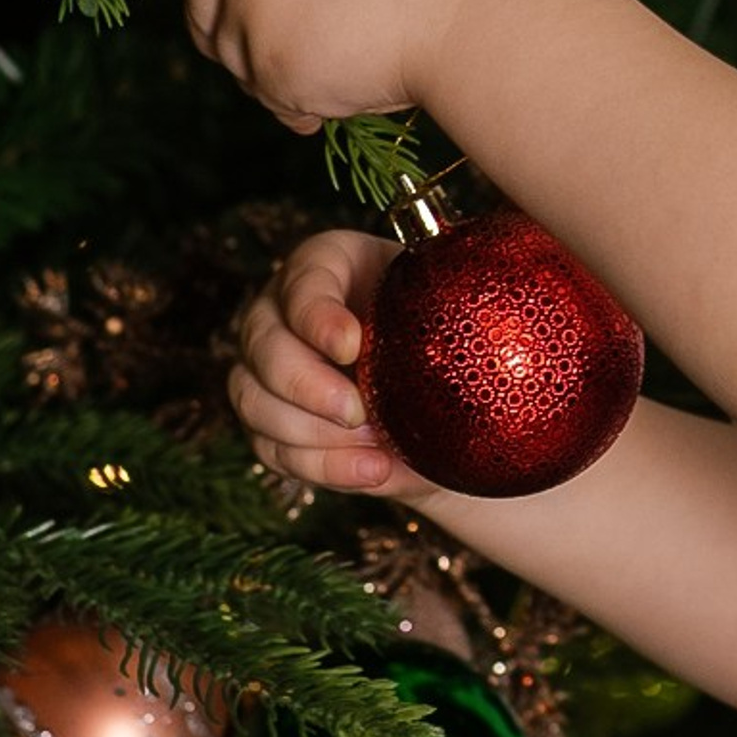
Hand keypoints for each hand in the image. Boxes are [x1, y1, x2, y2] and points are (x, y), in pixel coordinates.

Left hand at [129, 0, 524, 132]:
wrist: (483, 12)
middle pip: (199, 5)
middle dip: (239, 24)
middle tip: (319, 20)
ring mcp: (252, 9)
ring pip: (234, 61)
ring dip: (278, 67)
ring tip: (356, 41)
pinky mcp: (271, 68)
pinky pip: (270, 99)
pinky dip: (306, 102)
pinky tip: (359, 77)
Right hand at [227, 227, 440, 501]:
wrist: (444, 385)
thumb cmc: (446, 326)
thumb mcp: (452, 299)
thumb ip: (457, 293)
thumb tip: (481, 298)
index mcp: (324, 265)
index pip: (303, 283)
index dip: (317, 317)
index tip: (352, 346)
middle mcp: (280, 313)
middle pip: (263, 346)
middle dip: (307, 385)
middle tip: (358, 412)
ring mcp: (265, 370)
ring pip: (255, 402)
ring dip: (313, 435)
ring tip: (375, 453)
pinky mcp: (270, 425)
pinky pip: (274, 450)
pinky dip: (323, 467)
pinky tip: (371, 471)